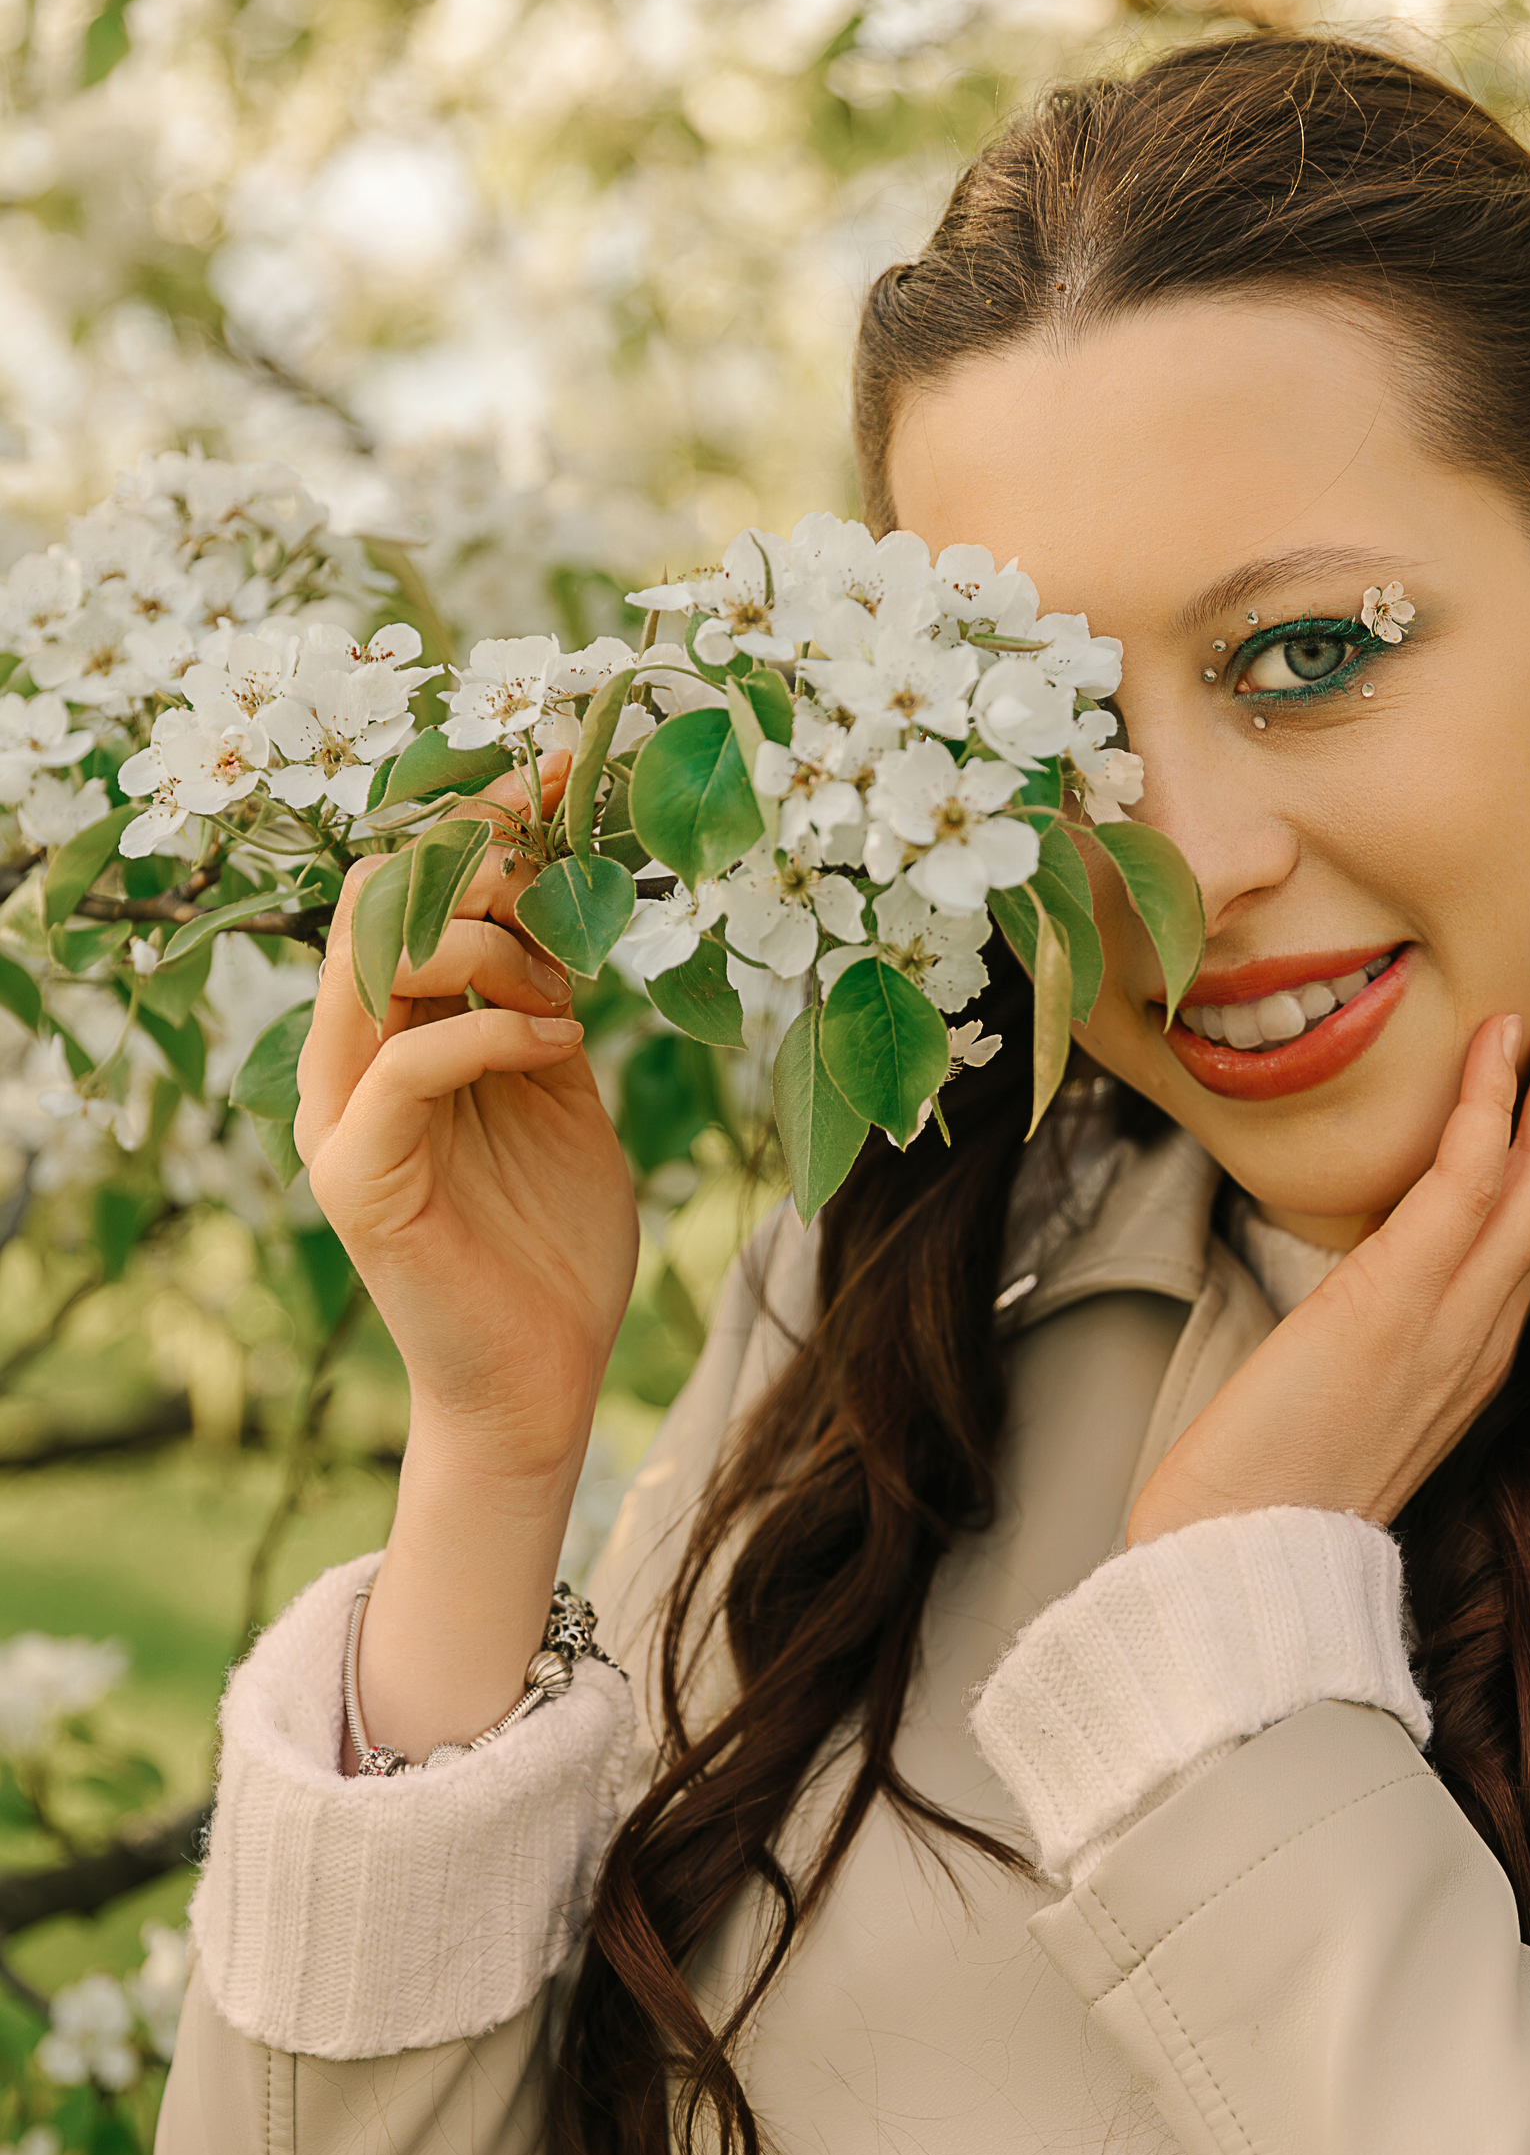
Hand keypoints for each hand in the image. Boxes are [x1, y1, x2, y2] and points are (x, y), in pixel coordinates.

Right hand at [297, 765, 638, 1486]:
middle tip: (562, 904)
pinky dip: (492, 1032)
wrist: (543, 1381)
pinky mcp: (357, 1177)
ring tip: (564, 999)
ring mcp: (340, 1119)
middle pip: (378, 902)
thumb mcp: (561, 1095)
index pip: (406, 892)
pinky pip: (407, 1062)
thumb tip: (563, 904)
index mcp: (389, 1036)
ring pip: (377, 962)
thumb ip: (543, 1006)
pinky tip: (559, 1047)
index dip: (479, 824)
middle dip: (477, 872)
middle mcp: (347, 1064)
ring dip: (487, 949)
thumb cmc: (553, 1244)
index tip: (560, 774)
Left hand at [1125, 950, 1529, 1544]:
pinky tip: (1500, 1033)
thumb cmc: (1270, 1481)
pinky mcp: (1400, 1306)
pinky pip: (1471, 1182)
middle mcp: (1490, 1331)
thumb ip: (1383, 1323)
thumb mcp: (1350, 1384)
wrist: (1237, 1558)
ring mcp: (1458, 1320)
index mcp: (1481, 1348)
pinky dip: (1494, 1100)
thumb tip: (1374, 1268)